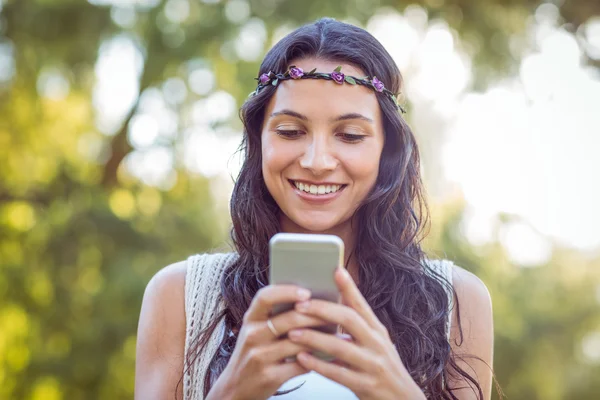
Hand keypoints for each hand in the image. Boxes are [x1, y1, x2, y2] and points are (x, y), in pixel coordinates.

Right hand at [208, 284, 328, 399]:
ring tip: (339, 334)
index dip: (286, 291)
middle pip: (288, 319)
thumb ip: (276, 315)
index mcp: (250, 319)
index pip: (264, 297)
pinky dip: (318, 359)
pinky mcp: (269, 377)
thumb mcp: (256, 330)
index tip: (307, 292)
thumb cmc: (253, 353)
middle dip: (315, 316)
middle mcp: (252, 336)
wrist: (236, 388)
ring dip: (322, 338)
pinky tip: (330, 356)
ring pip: (297, 342)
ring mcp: (259, 357)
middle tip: (336, 313)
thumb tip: (312, 300)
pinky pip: (300, 365)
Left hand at [287, 268, 426, 399]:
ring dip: (314, 338)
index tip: (336, 270)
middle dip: (323, 310)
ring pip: (341, 347)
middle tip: (300, 305)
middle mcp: (377, 344)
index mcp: (377, 331)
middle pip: (350, 320)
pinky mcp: (366, 386)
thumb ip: (357, 326)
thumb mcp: (375, 342)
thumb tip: (332, 304)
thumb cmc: (381, 368)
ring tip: (293, 333)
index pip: (362, 305)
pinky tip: (302, 358)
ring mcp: (373, 365)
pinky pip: (339, 374)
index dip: (349, 288)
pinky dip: (318, 365)